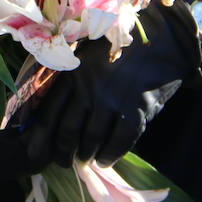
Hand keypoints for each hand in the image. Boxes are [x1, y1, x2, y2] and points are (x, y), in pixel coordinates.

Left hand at [21, 0, 199, 169]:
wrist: (162, 40)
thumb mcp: (88, 56)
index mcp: (73, 73)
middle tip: (63, 161)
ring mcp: (114, 99)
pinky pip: (119, 141)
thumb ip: (71, 80)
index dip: (42, 138)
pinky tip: (105, 160)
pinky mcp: (137, 109)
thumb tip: (53, 111)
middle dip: (63, 152)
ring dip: (86, 155)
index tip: (39, 152)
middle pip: (68, 131)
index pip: (49, 112)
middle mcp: (89, 87)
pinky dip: (110, 155)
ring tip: (85, 159)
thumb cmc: (120, 48)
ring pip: (92, 139)